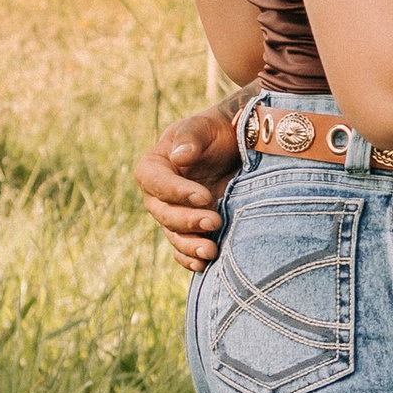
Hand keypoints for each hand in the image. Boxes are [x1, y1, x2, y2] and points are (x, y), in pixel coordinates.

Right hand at [137, 107, 238, 272]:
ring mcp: (174, 213)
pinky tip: (203, 265)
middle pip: (163, 213)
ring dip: (190, 246)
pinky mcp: (190, 229)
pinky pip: (182, 249)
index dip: (175, 192)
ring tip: (212, 251)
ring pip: (173, 235)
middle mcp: (159, 194)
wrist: (238, 147)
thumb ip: (191, 137)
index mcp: (155, 165)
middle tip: (215, 220)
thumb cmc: (217, 132)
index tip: (203, 196)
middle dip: (187, 221)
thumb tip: (179, 156)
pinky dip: (189, 259)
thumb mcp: (205, 127)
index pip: (154, 182)